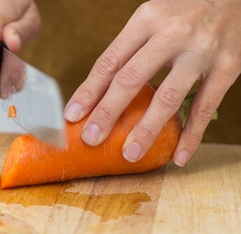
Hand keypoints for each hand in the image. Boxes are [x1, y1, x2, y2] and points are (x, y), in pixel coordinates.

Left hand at [64, 0, 240, 166]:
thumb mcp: (152, 19)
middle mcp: (173, 33)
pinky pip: (205, 108)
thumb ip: (128, 51)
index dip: (89, 92)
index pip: (110, 62)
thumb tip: (94, 94)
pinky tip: (178, 156)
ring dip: (146, 131)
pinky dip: (191, 136)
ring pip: (167, 98)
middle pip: (131, 79)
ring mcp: (202, 51)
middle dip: (108, 113)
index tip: (72, 116)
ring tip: (130, 154)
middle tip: (92, 139)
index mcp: (147, 19)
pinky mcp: (229, 66)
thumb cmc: (186, 11)